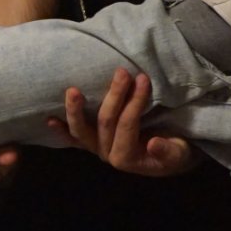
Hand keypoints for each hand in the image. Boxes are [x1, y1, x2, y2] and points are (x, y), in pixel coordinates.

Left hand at [49, 68, 197, 177]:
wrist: (173, 157)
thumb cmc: (178, 151)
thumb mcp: (181, 153)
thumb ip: (169, 151)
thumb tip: (153, 143)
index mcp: (129, 159)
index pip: (127, 124)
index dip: (134, 102)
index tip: (143, 78)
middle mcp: (108, 155)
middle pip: (104, 122)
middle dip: (114, 95)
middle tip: (122, 72)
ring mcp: (97, 148)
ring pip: (81, 131)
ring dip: (75, 110)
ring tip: (72, 90)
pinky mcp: (92, 142)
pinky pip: (74, 138)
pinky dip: (61, 130)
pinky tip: (49, 120)